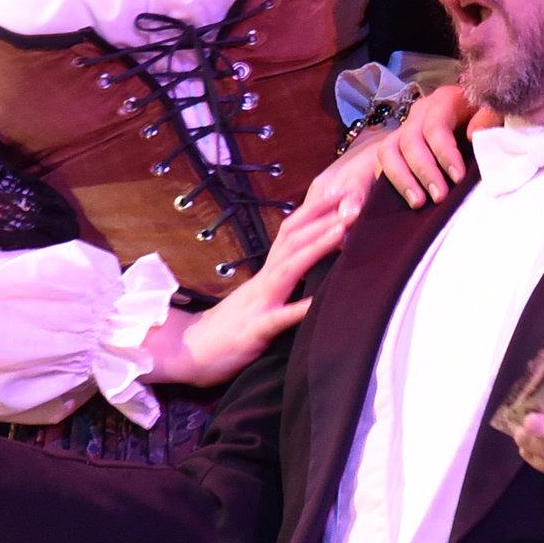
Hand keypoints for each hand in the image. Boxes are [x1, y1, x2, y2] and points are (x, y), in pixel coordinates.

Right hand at [137, 182, 363, 385]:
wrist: (190, 350)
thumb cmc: (231, 326)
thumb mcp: (260, 297)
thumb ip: (282, 280)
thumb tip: (311, 265)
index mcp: (267, 272)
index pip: (291, 231)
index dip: (316, 210)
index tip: (342, 192)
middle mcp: (263, 280)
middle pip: (292, 240)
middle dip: (323, 218)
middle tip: (353, 199)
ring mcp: (259, 303)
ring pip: (288, 268)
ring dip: (316, 247)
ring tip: (343, 230)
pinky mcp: (255, 329)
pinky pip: (279, 317)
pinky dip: (300, 308)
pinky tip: (320, 300)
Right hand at [372, 83, 488, 207]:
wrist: (482, 116)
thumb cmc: (490, 117)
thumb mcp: (498, 110)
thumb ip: (490, 116)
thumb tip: (474, 134)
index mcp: (445, 101)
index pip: (435, 126)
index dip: (445, 153)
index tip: (458, 177)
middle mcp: (421, 112)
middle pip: (410, 141)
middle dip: (424, 171)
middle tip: (439, 196)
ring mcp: (407, 127)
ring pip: (389, 150)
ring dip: (402, 179)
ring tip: (418, 203)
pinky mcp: (400, 144)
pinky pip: (384, 160)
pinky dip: (391, 179)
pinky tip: (407, 197)